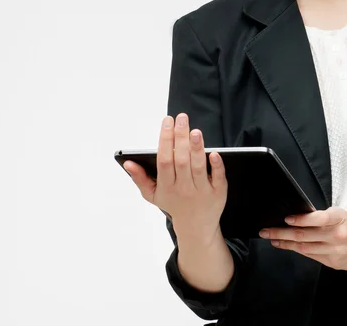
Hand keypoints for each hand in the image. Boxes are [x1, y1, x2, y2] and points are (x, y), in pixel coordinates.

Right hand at [123, 113, 227, 246]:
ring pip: (198, 167)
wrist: (196, 228)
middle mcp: (184, 189)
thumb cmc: (173, 204)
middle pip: (181, 160)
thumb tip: (128, 162)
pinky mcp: (218, 193)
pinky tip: (214, 152)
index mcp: (167, 187)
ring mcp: (202, 191)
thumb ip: (140, 178)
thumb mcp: (153, 195)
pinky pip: (218, 178)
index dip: (165, 140)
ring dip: (197, 148)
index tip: (166, 122)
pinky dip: (216, 165)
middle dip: (180, 138)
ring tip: (194, 131)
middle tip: (181, 118)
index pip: (164, 161)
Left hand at [259, 206, 346, 270]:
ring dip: (286, 243)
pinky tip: (289, 246)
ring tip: (273, 239)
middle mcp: (336, 235)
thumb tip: (299, 217)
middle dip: (282, 233)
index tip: (286, 218)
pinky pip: (312, 256)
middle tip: (266, 231)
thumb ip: (323, 217)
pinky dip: (299, 250)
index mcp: (339, 218)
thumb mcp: (342, 215)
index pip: (317, 218)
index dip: (301, 219)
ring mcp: (335, 251)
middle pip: (304, 235)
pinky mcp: (334, 263)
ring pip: (304, 248)